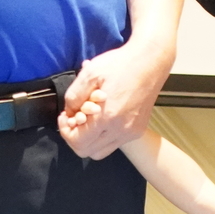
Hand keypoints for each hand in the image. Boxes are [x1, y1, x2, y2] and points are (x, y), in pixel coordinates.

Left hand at [57, 37, 172, 159]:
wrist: (150, 62)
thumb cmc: (121, 65)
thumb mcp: (90, 74)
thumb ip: (74, 97)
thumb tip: (69, 114)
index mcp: (108, 117)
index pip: (78, 142)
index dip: (65, 131)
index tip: (64, 117)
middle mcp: (121, 130)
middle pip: (87, 151)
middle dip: (74, 137)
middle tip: (72, 119)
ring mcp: (131, 132)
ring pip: (100, 151)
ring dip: (88, 140)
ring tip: (86, 120)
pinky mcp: (137, 130)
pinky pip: (113, 143)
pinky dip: (102, 136)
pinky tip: (101, 118)